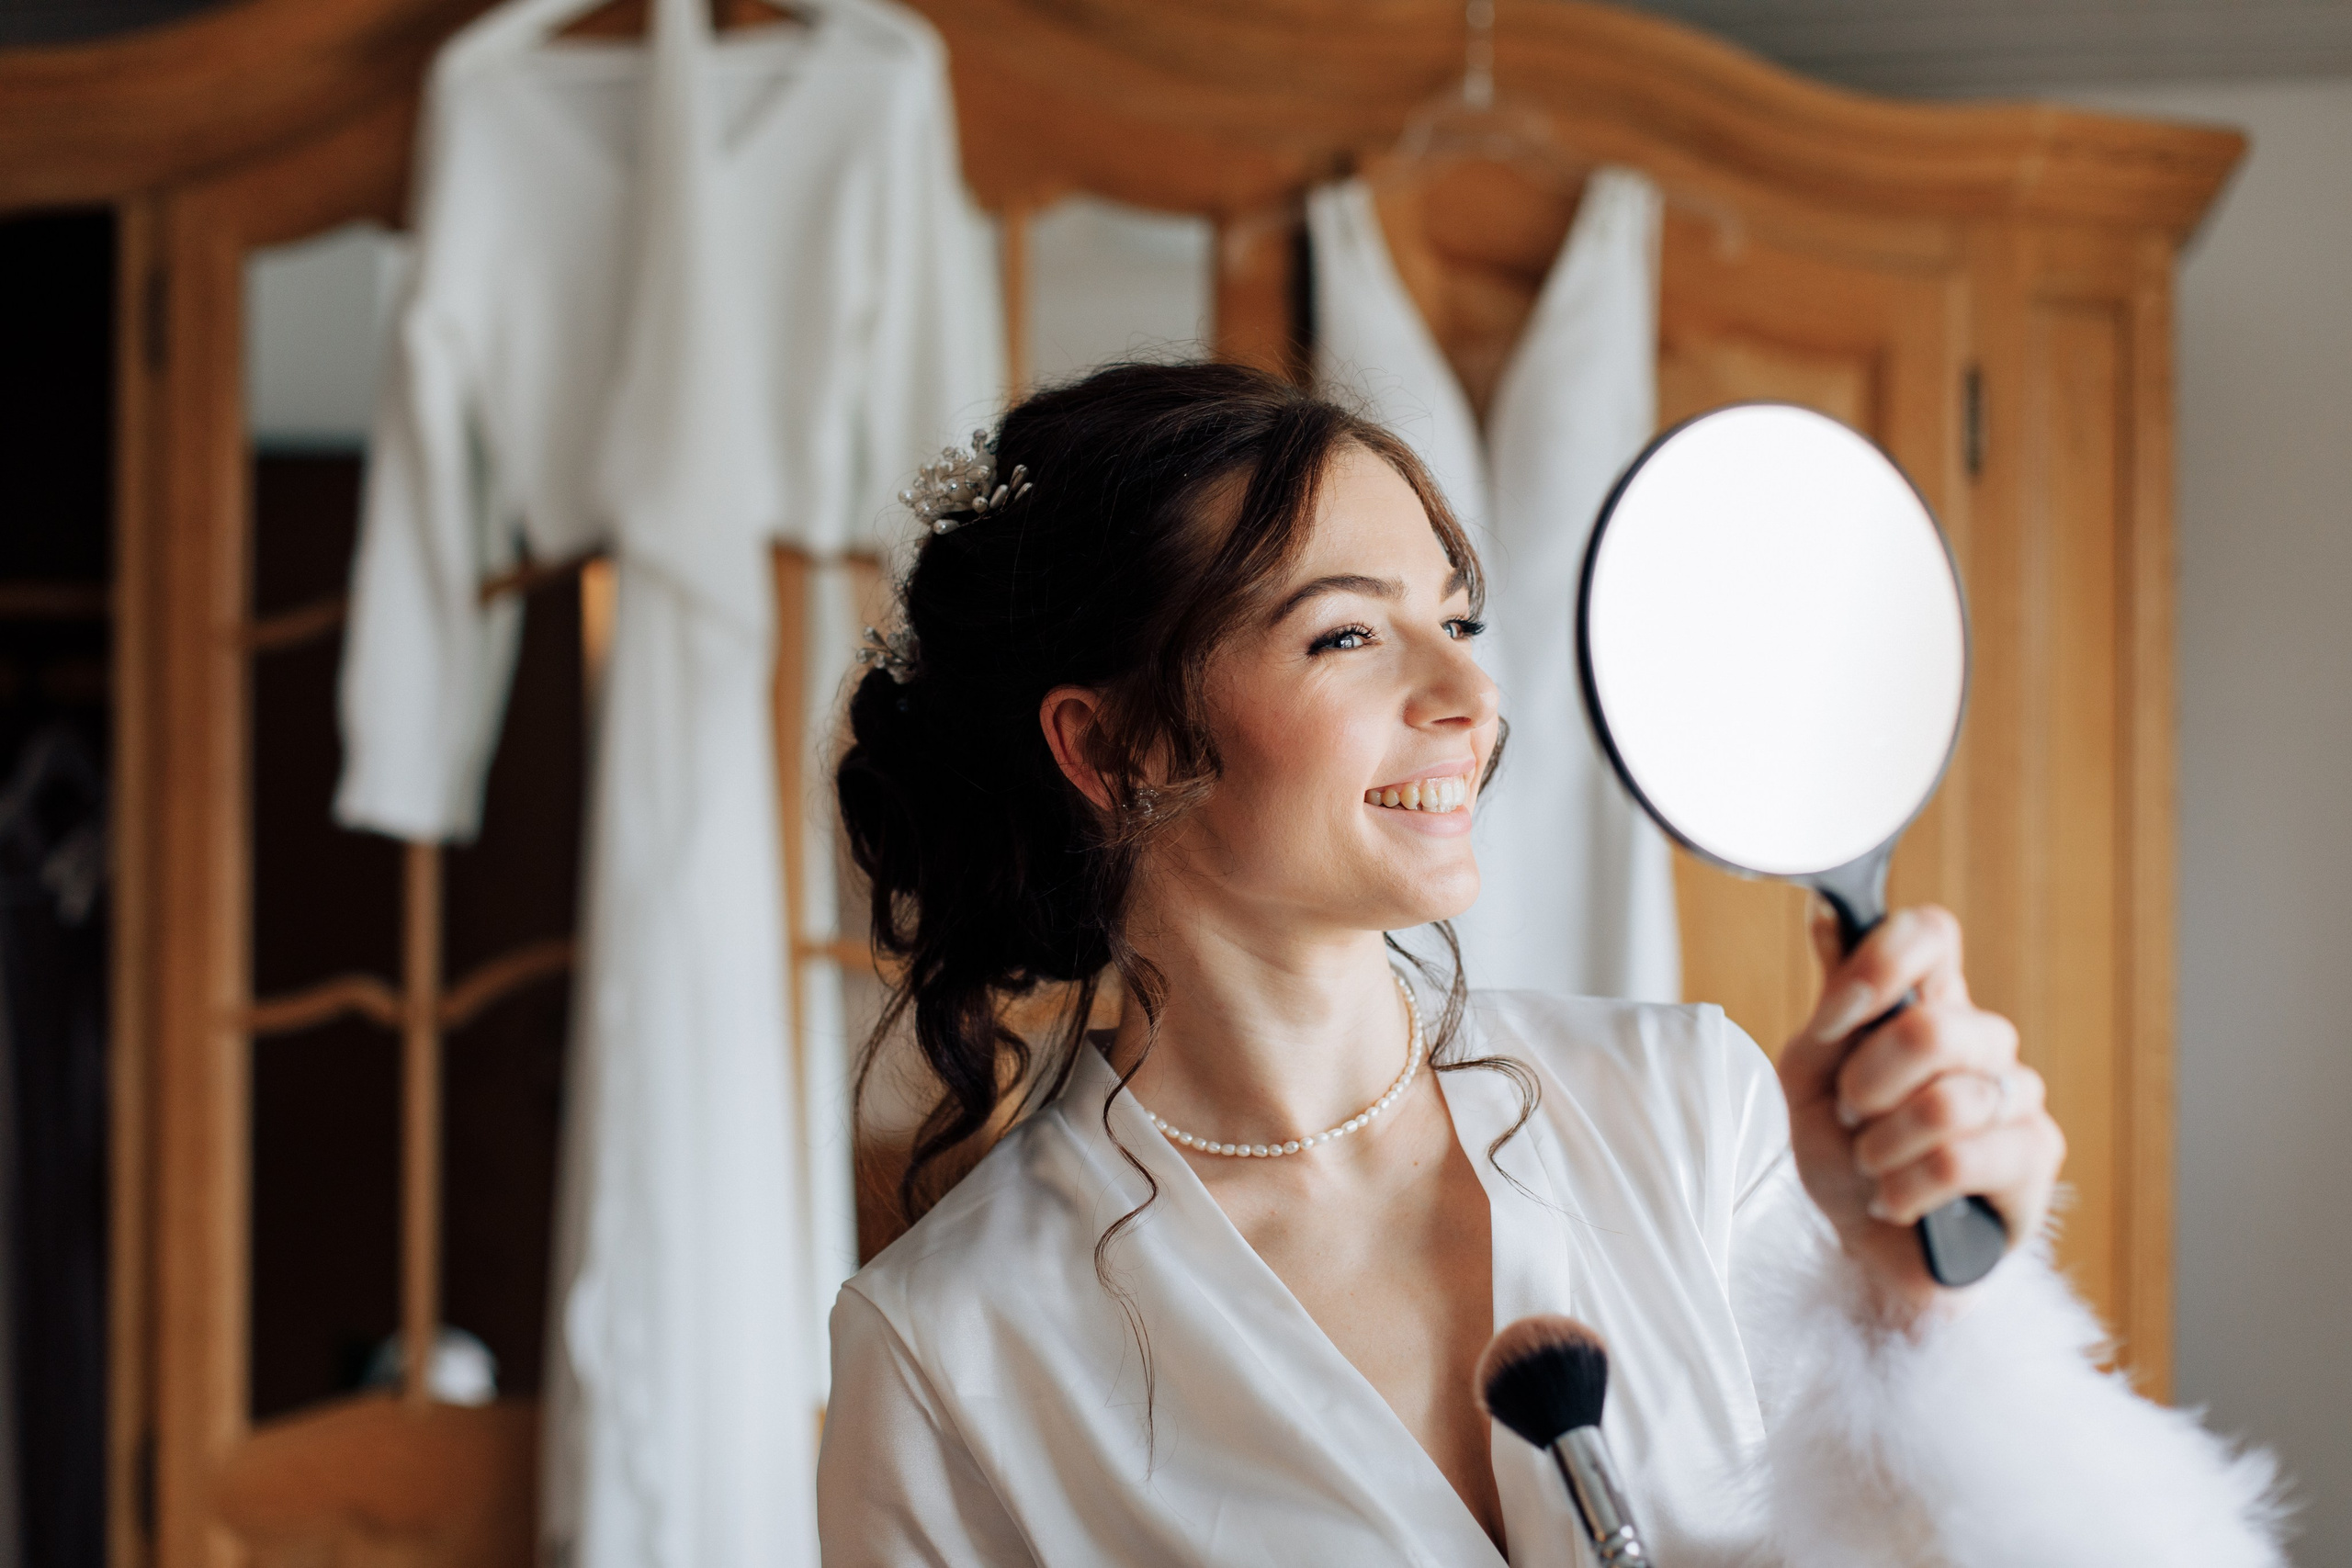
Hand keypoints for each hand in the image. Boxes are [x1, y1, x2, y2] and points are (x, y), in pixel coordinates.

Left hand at [1776, 904, 2065, 1325]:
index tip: (1839, 1011)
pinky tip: (1895, 1201)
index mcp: (1927, 1003)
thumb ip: (1832, 1006)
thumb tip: (1827, 917)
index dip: (1884, 959)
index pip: (1932, 934)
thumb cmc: (1843, 1151)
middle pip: (1935, 1025)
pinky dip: (1903, 1188)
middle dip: (1867, 1082)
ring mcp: (2018, 1096)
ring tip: (1873, 1164)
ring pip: (1946, 1102)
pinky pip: (1958, 1161)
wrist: (1862, 1245)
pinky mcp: (2035, 1159)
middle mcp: (1982, 1040)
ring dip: (1882, 1145)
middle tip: (1851, 1114)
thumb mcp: (1810, 1075)